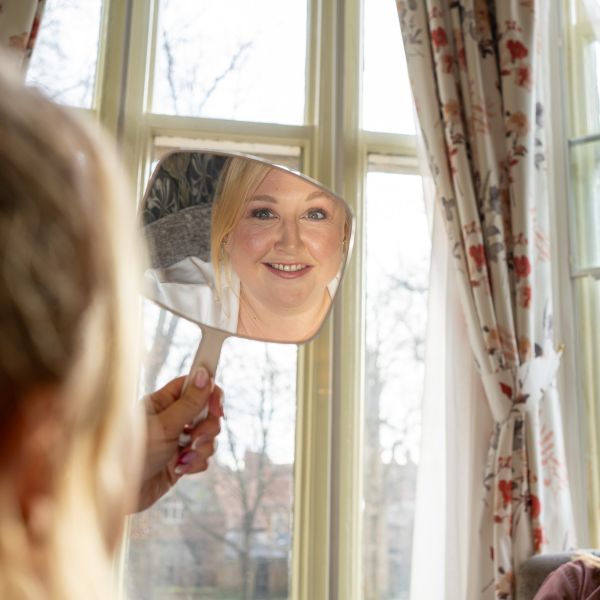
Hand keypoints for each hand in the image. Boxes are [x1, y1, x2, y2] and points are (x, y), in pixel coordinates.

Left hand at [136, 367, 222, 511]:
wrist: (116, 496)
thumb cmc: (129, 455)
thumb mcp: (164, 426)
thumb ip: (189, 402)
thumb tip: (204, 374)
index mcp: (162, 402)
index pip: (194, 385)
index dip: (210, 393)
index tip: (217, 408)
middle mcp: (172, 418)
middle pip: (207, 411)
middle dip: (207, 427)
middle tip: (195, 438)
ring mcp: (177, 440)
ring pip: (208, 436)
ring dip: (201, 448)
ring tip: (182, 458)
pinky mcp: (181, 460)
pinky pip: (203, 456)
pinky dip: (195, 463)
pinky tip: (180, 469)